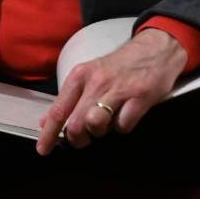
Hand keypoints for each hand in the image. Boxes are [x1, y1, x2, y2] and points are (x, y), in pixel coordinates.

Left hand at [36, 28, 188, 154]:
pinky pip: (123, 126)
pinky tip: (125, 115)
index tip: (43, 149)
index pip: (58, 110)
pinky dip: (122, 127)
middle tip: (84, 138)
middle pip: (76, 123)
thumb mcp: (89, 74)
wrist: (156, 49)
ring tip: (106, 123)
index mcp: (80, 76)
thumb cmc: (120, 66)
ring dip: (100, 132)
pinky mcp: (140, 97)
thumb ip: (69, 99)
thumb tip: (46, 122)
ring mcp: (119, 90)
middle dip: (77, 138)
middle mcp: (96, 82)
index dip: (49, 134)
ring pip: (96, 124)